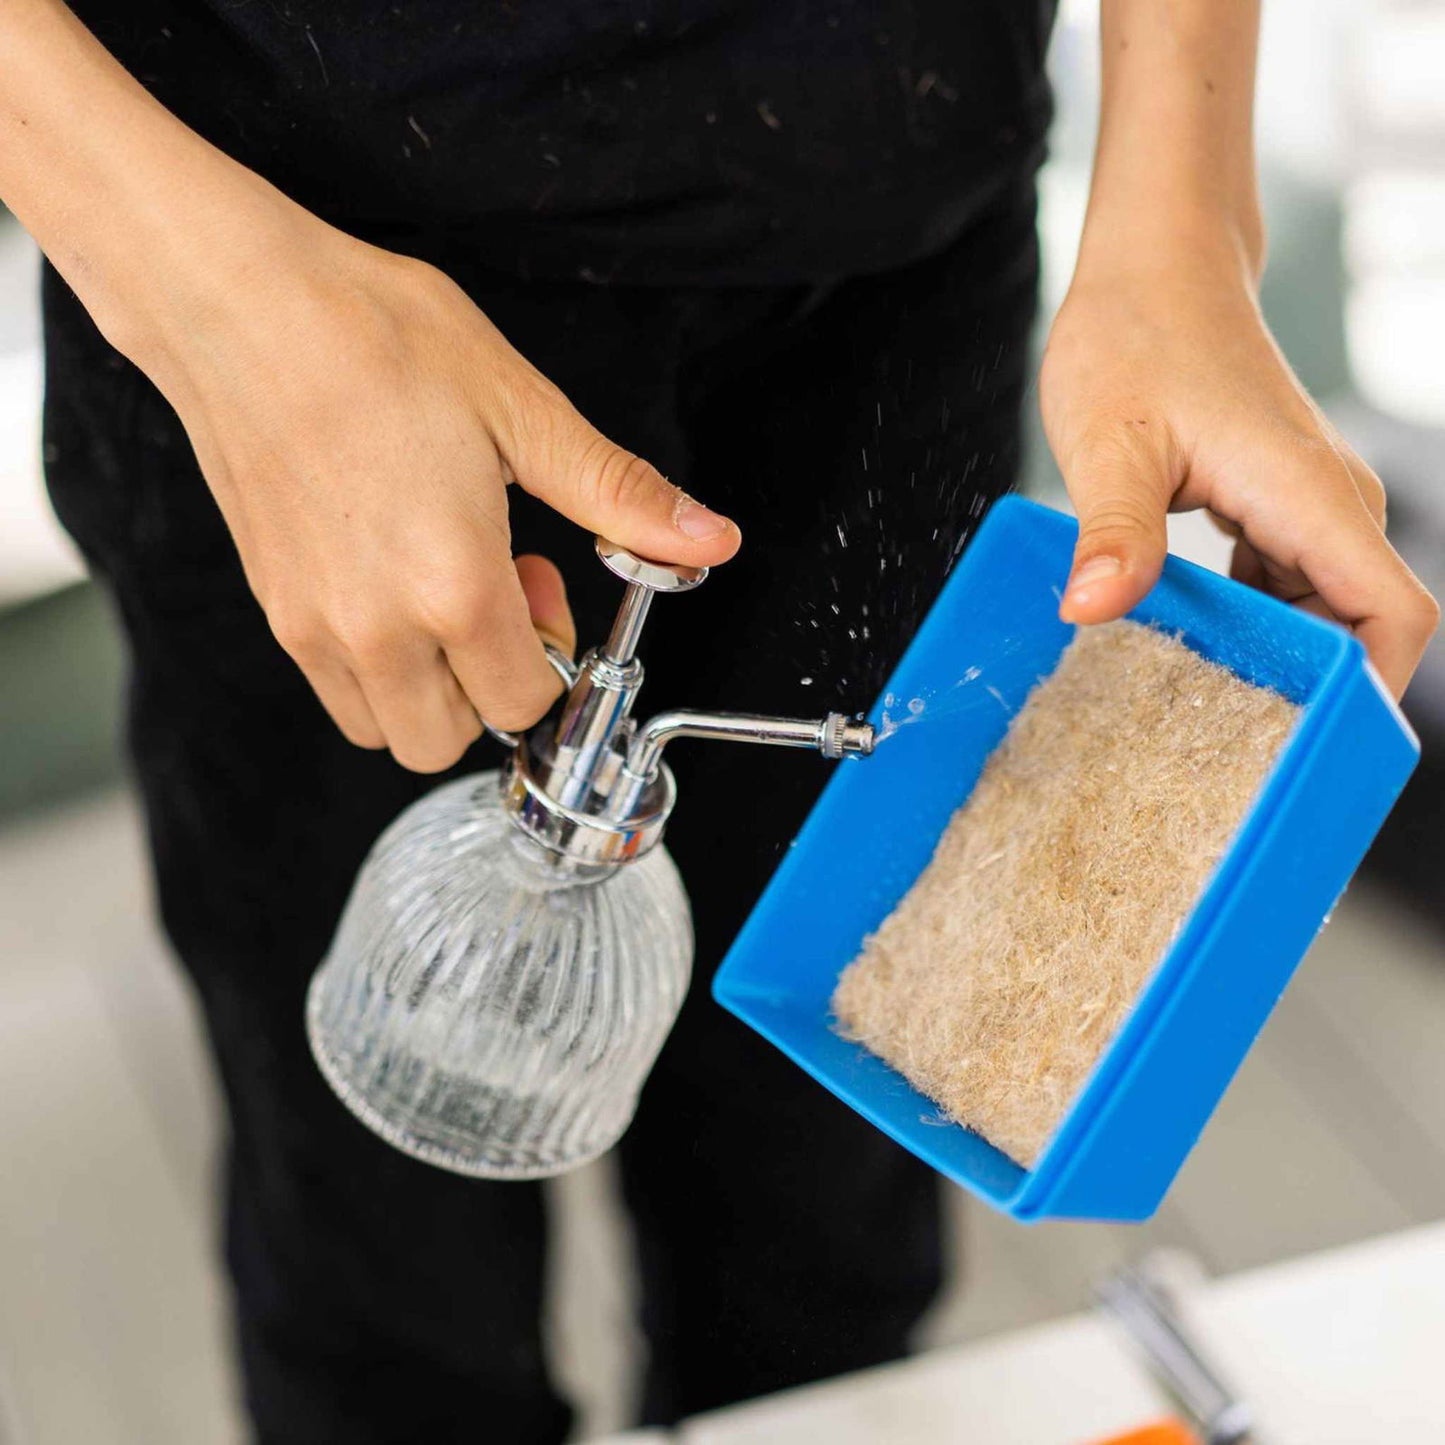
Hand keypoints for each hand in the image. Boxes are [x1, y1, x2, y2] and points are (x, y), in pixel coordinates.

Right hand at [124, 197, 738, 771]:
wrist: (237, 302)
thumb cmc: (372, 337)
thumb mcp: (521, 410)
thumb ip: (619, 496)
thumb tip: (710, 540)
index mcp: (452, 586)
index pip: (523, 703)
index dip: (553, 657)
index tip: (542, 581)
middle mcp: (376, 627)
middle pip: (450, 741)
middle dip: (491, 689)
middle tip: (496, 594)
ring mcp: (312, 624)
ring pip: (386, 730)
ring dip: (431, 690)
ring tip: (439, 590)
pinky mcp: (272, 608)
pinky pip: (335, 691)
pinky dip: (376, 671)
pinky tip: (389, 582)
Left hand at [1040, 240, 1437, 698]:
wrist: (1155, 271)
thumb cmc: (1136, 336)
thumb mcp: (1109, 441)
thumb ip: (1114, 529)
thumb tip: (1092, 608)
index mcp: (1310, 496)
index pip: (1393, 616)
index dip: (1370, 688)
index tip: (1305, 740)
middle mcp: (1328, 504)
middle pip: (1358, 628)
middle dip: (1307, 691)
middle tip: (1222, 749)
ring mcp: (1307, 505)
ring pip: (1320, 610)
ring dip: (1272, 659)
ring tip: (1196, 709)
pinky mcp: (1278, 505)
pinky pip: (1285, 585)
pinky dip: (1248, 622)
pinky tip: (1185, 646)